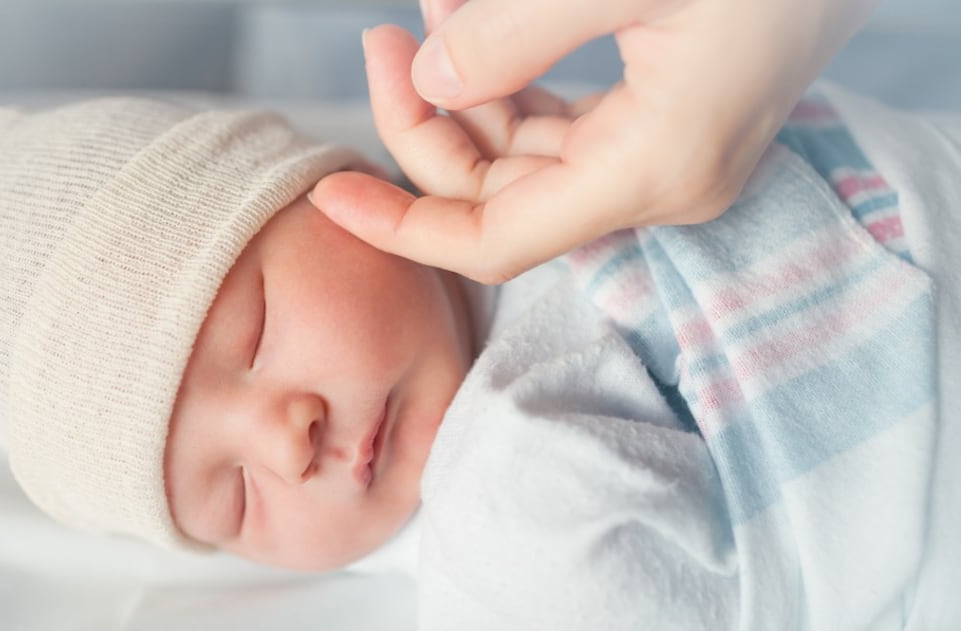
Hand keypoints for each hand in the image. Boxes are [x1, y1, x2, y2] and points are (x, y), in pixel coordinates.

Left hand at [311, 0, 877, 283]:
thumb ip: (512, 36)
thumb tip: (430, 82)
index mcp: (653, 168)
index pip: (494, 241)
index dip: (403, 228)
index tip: (330, 195)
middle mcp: (660, 182)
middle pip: (500, 195)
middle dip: (426, 125)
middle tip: (382, 44)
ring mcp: (665, 156)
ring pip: (526, 157)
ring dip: (465, 95)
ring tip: (424, 17)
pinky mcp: (666, 123)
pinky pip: (561, 125)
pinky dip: (510, 82)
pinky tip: (475, 27)